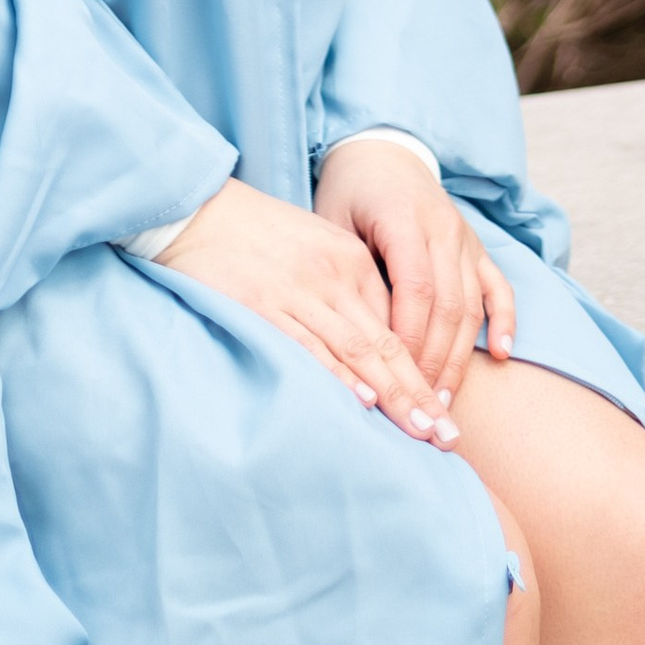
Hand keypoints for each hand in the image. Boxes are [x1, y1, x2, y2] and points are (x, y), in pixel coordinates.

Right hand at [160, 174, 462, 444]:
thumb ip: (347, 289)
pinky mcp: (262, 305)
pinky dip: (336, 374)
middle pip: (386, 344)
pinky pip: (307, 345)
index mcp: (351, 261)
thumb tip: (377, 348)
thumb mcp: (316, 248)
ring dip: (392, 395)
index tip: (444, 414)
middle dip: (420, 394)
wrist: (196, 207)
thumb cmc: (257, 234)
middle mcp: (333, 276)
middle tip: (448, 437)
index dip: (424, 374)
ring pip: (357, 349)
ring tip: (421, 430)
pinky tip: (360, 400)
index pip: (399, 326)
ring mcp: (299, 291)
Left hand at [311, 136, 517, 406]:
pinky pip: (499, 285)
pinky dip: (505, 320)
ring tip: (444, 399)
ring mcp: (464, 236)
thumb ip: (349, 272)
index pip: (415, 288)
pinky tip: (502, 354)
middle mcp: (442, 227)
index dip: (409, 337)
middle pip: (447, 304)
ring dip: (460, 355)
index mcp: (404, 218)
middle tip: (421, 405)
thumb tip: (357, 338)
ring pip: (471, 304)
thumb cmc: (347, 193)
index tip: (397, 378)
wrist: (380, 150)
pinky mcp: (477, 245)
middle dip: (434, 360)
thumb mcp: (333, 222)